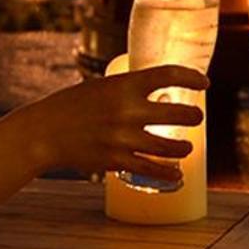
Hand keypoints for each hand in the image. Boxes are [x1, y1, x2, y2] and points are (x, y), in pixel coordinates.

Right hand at [11, 65, 206, 182]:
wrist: (45, 132)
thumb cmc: (72, 106)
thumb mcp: (100, 87)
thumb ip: (126, 90)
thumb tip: (154, 92)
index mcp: (123, 85)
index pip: (168, 75)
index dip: (191, 77)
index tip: (204, 83)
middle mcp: (127, 110)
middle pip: (177, 113)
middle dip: (193, 117)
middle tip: (196, 118)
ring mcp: (123, 137)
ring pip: (169, 146)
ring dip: (184, 147)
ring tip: (186, 146)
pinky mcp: (117, 160)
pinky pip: (151, 169)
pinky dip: (168, 172)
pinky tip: (177, 173)